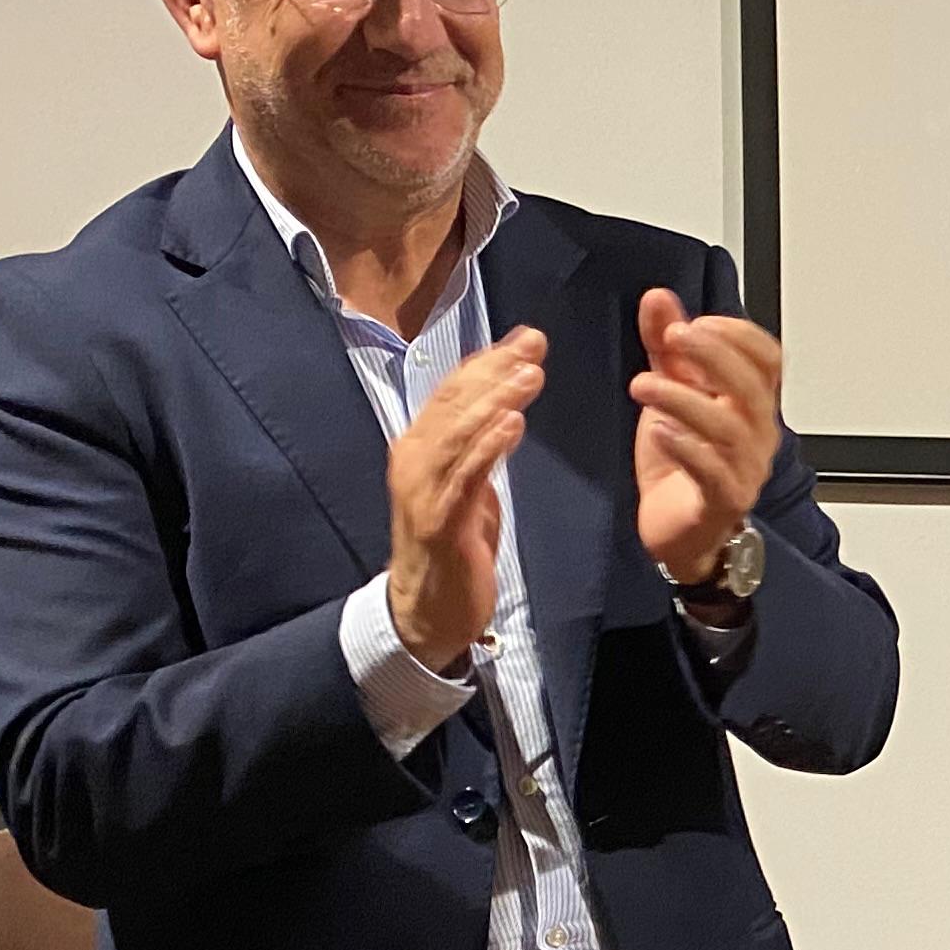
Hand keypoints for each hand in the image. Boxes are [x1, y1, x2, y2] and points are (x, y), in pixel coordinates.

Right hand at [387, 327, 543, 667]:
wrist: (426, 611)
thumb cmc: (453, 546)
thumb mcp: (470, 486)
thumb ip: (482, 447)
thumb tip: (508, 409)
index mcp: (421, 446)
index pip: (453, 392)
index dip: (489, 362)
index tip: (526, 339)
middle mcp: (414, 459)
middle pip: (454, 402)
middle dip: (496, 369)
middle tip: (534, 344)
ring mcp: (423, 489)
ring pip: (458, 432)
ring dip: (495, 400)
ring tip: (529, 375)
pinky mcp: (440, 521)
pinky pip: (465, 476)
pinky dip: (488, 446)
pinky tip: (513, 425)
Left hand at [631, 287, 788, 585]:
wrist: (677, 532)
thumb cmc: (680, 465)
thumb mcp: (671, 393)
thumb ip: (665, 348)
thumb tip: (658, 298)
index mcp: (752, 404)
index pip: (768, 359)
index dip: (738, 334)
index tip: (696, 321)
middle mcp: (757, 435)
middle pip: (753, 387)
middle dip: (714, 354)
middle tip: (673, 336)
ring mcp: (744, 469)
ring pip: (729, 427)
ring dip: (685, 399)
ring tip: (642, 385)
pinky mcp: (723, 501)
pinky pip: (713, 471)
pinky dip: (686, 447)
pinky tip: (659, 430)